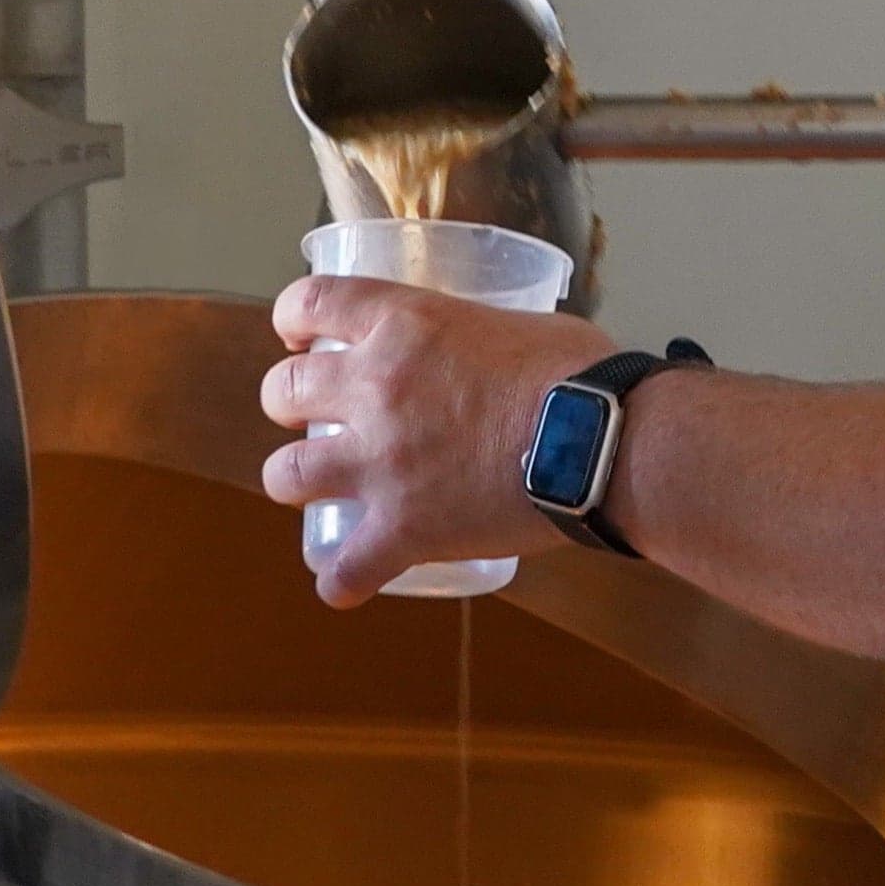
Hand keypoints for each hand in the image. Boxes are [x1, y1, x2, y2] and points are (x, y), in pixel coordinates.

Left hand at [260, 276, 615, 604]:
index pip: (309, 302)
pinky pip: (344, 569)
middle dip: (287, 400)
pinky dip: (342, 579)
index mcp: (403, 324)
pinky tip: (347, 582)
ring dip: (295, 480)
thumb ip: (479, 335)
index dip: (294, 320)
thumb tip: (489, 350)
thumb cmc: (579, 373)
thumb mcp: (515, 322)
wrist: (603, 441)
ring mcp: (381, 463)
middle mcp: (375, 388)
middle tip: (313, 413)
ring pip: (285, 474)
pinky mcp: (404, 528)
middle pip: (281, 388)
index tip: (302, 337)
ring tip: (316, 487)